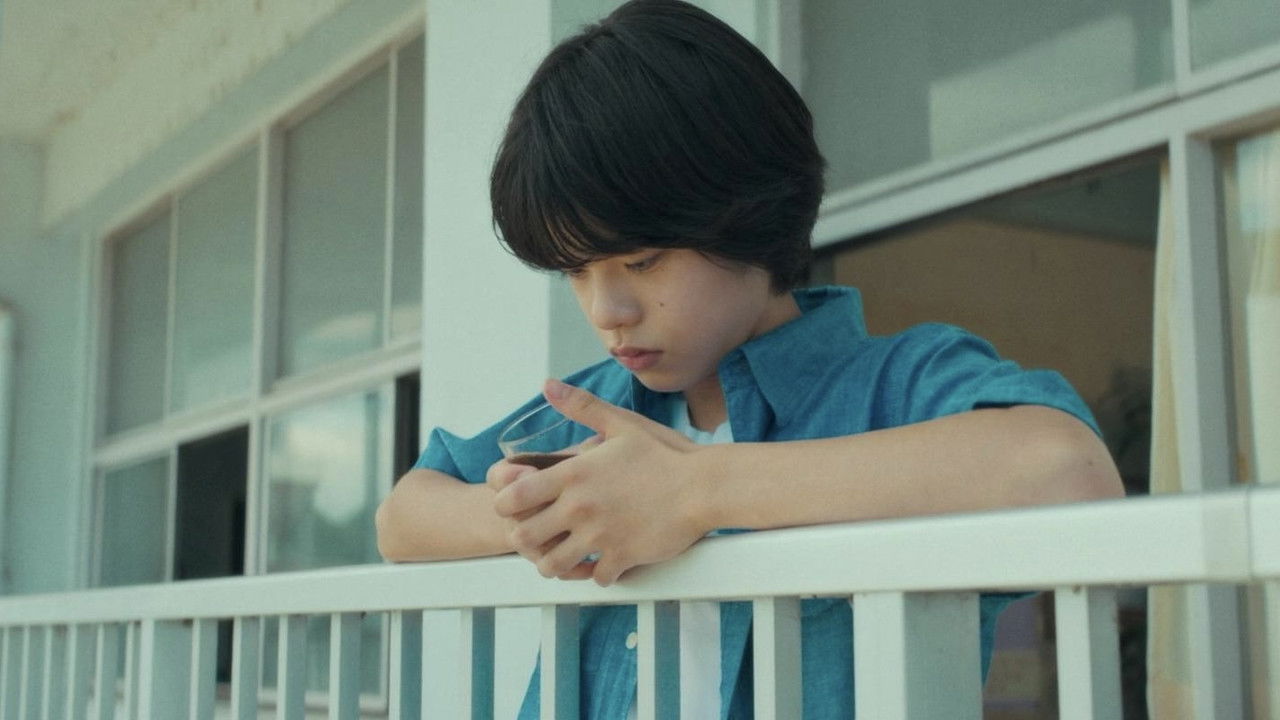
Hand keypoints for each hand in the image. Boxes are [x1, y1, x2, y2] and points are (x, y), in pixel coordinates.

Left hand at [492, 378, 710, 585]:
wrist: (705, 486)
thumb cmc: (666, 454)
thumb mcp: (621, 423)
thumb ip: (581, 406)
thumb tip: (548, 385)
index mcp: (574, 473)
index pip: (514, 496)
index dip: (506, 504)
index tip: (516, 506)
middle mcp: (580, 506)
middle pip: (524, 537)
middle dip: (525, 539)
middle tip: (538, 536)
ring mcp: (600, 534)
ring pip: (553, 566)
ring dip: (555, 563)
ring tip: (566, 555)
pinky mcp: (622, 556)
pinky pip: (594, 578)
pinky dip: (596, 573)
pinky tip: (603, 561)